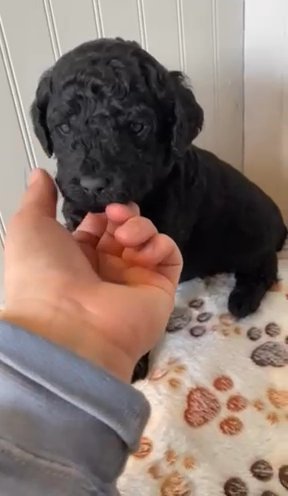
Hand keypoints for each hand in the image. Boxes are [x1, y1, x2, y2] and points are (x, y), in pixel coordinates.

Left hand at [2, 169, 181, 381]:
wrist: (68, 325)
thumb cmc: (43, 274)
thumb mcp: (29, 227)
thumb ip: (38, 198)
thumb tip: (41, 173)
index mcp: (77, 257)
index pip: (98, 226)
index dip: (100, 209)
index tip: (101, 200)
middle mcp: (106, 269)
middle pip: (125, 228)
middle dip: (124, 213)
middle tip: (117, 213)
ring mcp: (135, 280)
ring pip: (149, 238)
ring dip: (140, 227)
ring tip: (125, 236)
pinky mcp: (160, 289)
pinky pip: (170, 256)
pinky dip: (160, 245)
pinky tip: (142, 251)